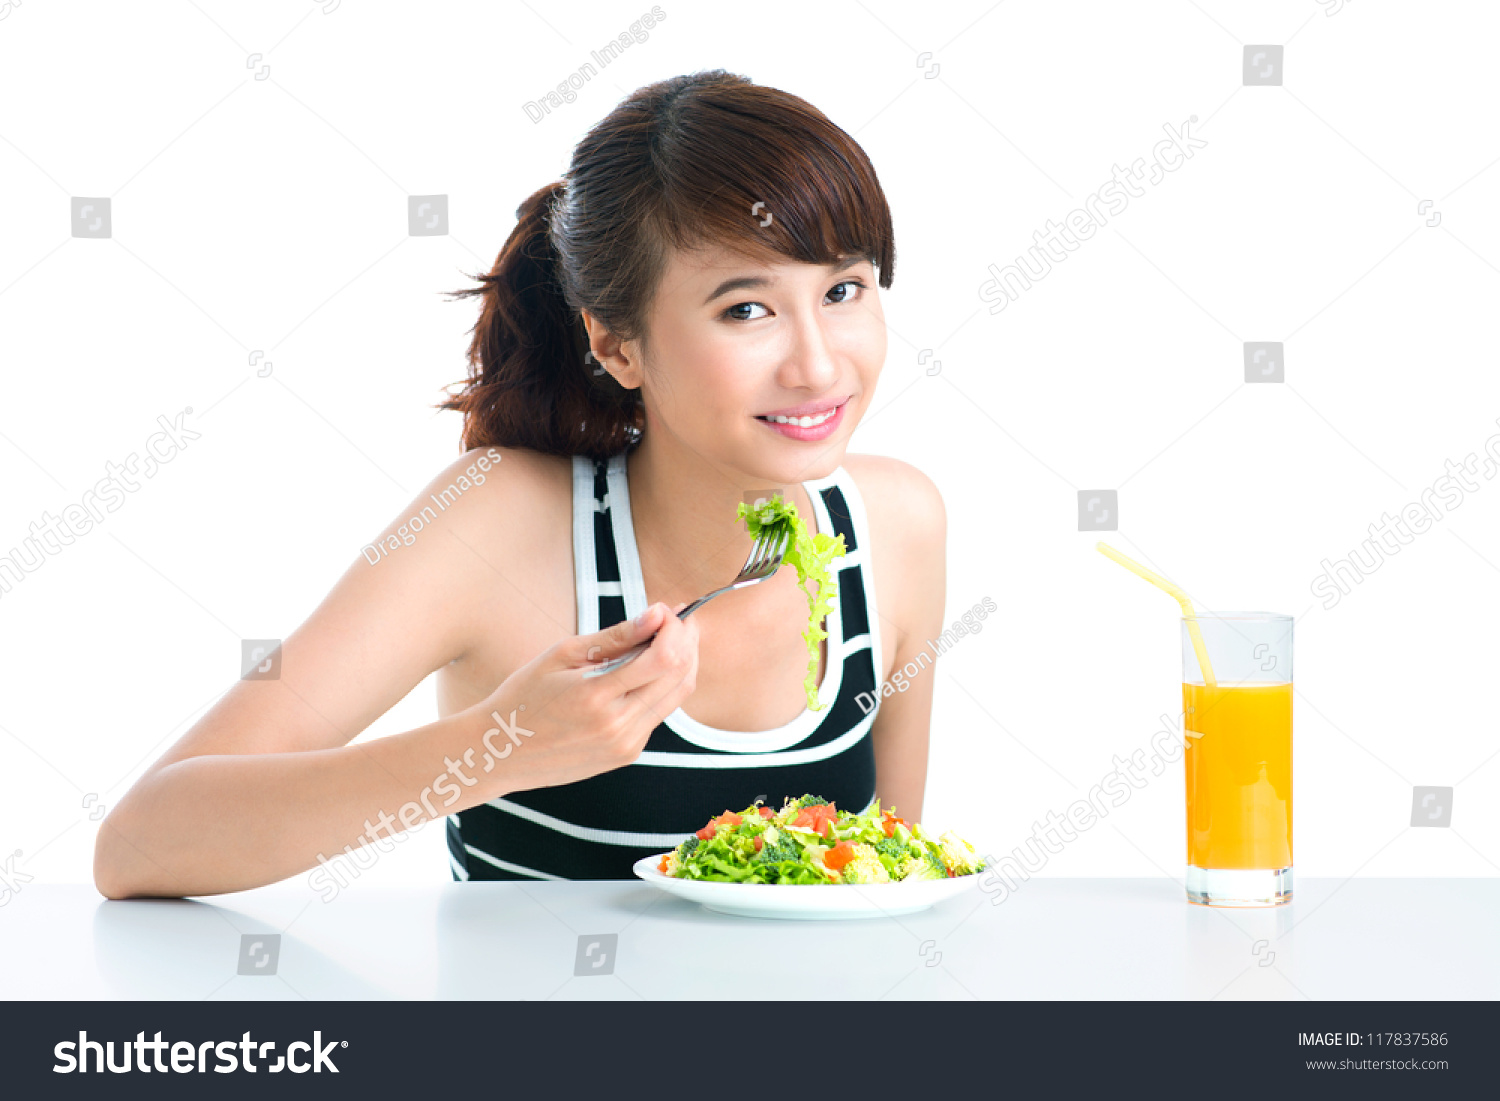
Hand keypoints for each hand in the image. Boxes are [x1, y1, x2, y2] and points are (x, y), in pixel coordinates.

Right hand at [476, 602, 698, 791]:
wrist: (501, 753)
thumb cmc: (524, 696)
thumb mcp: (561, 656)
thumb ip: (615, 637)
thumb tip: (656, 613)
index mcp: (596, 696)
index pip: (664, 657)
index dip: (675, 627)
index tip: (667, 609)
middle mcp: (617, 726)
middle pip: (680, 677)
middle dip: (687, 641)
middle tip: (677, 619)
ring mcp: (625, 745)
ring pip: (676, 698)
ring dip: (682, 663)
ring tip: (669, 638)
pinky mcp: (627, 755)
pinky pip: (658, 715)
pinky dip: (662, 687)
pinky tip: (648, 670)